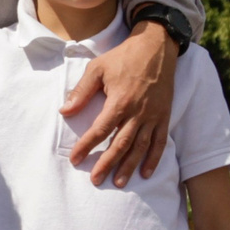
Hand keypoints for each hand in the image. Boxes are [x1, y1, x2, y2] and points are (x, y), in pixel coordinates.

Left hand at [65, 22, 178, 185]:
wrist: (156, 48)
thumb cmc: (124, 57)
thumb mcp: (98, 68)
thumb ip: (82, 91)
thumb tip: (64, 110)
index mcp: (119, 101)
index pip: (100, 130)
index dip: (86, 146)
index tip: (75, 159)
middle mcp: (137, 112)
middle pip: (120, 144)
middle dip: (107, 164)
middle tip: (96, 180)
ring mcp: (153, 116)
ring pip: (140, 147)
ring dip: (129, 166)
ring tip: (118, 182)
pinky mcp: (164, 116)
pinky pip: (159, 142)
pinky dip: (154, 159)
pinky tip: (146, 173)